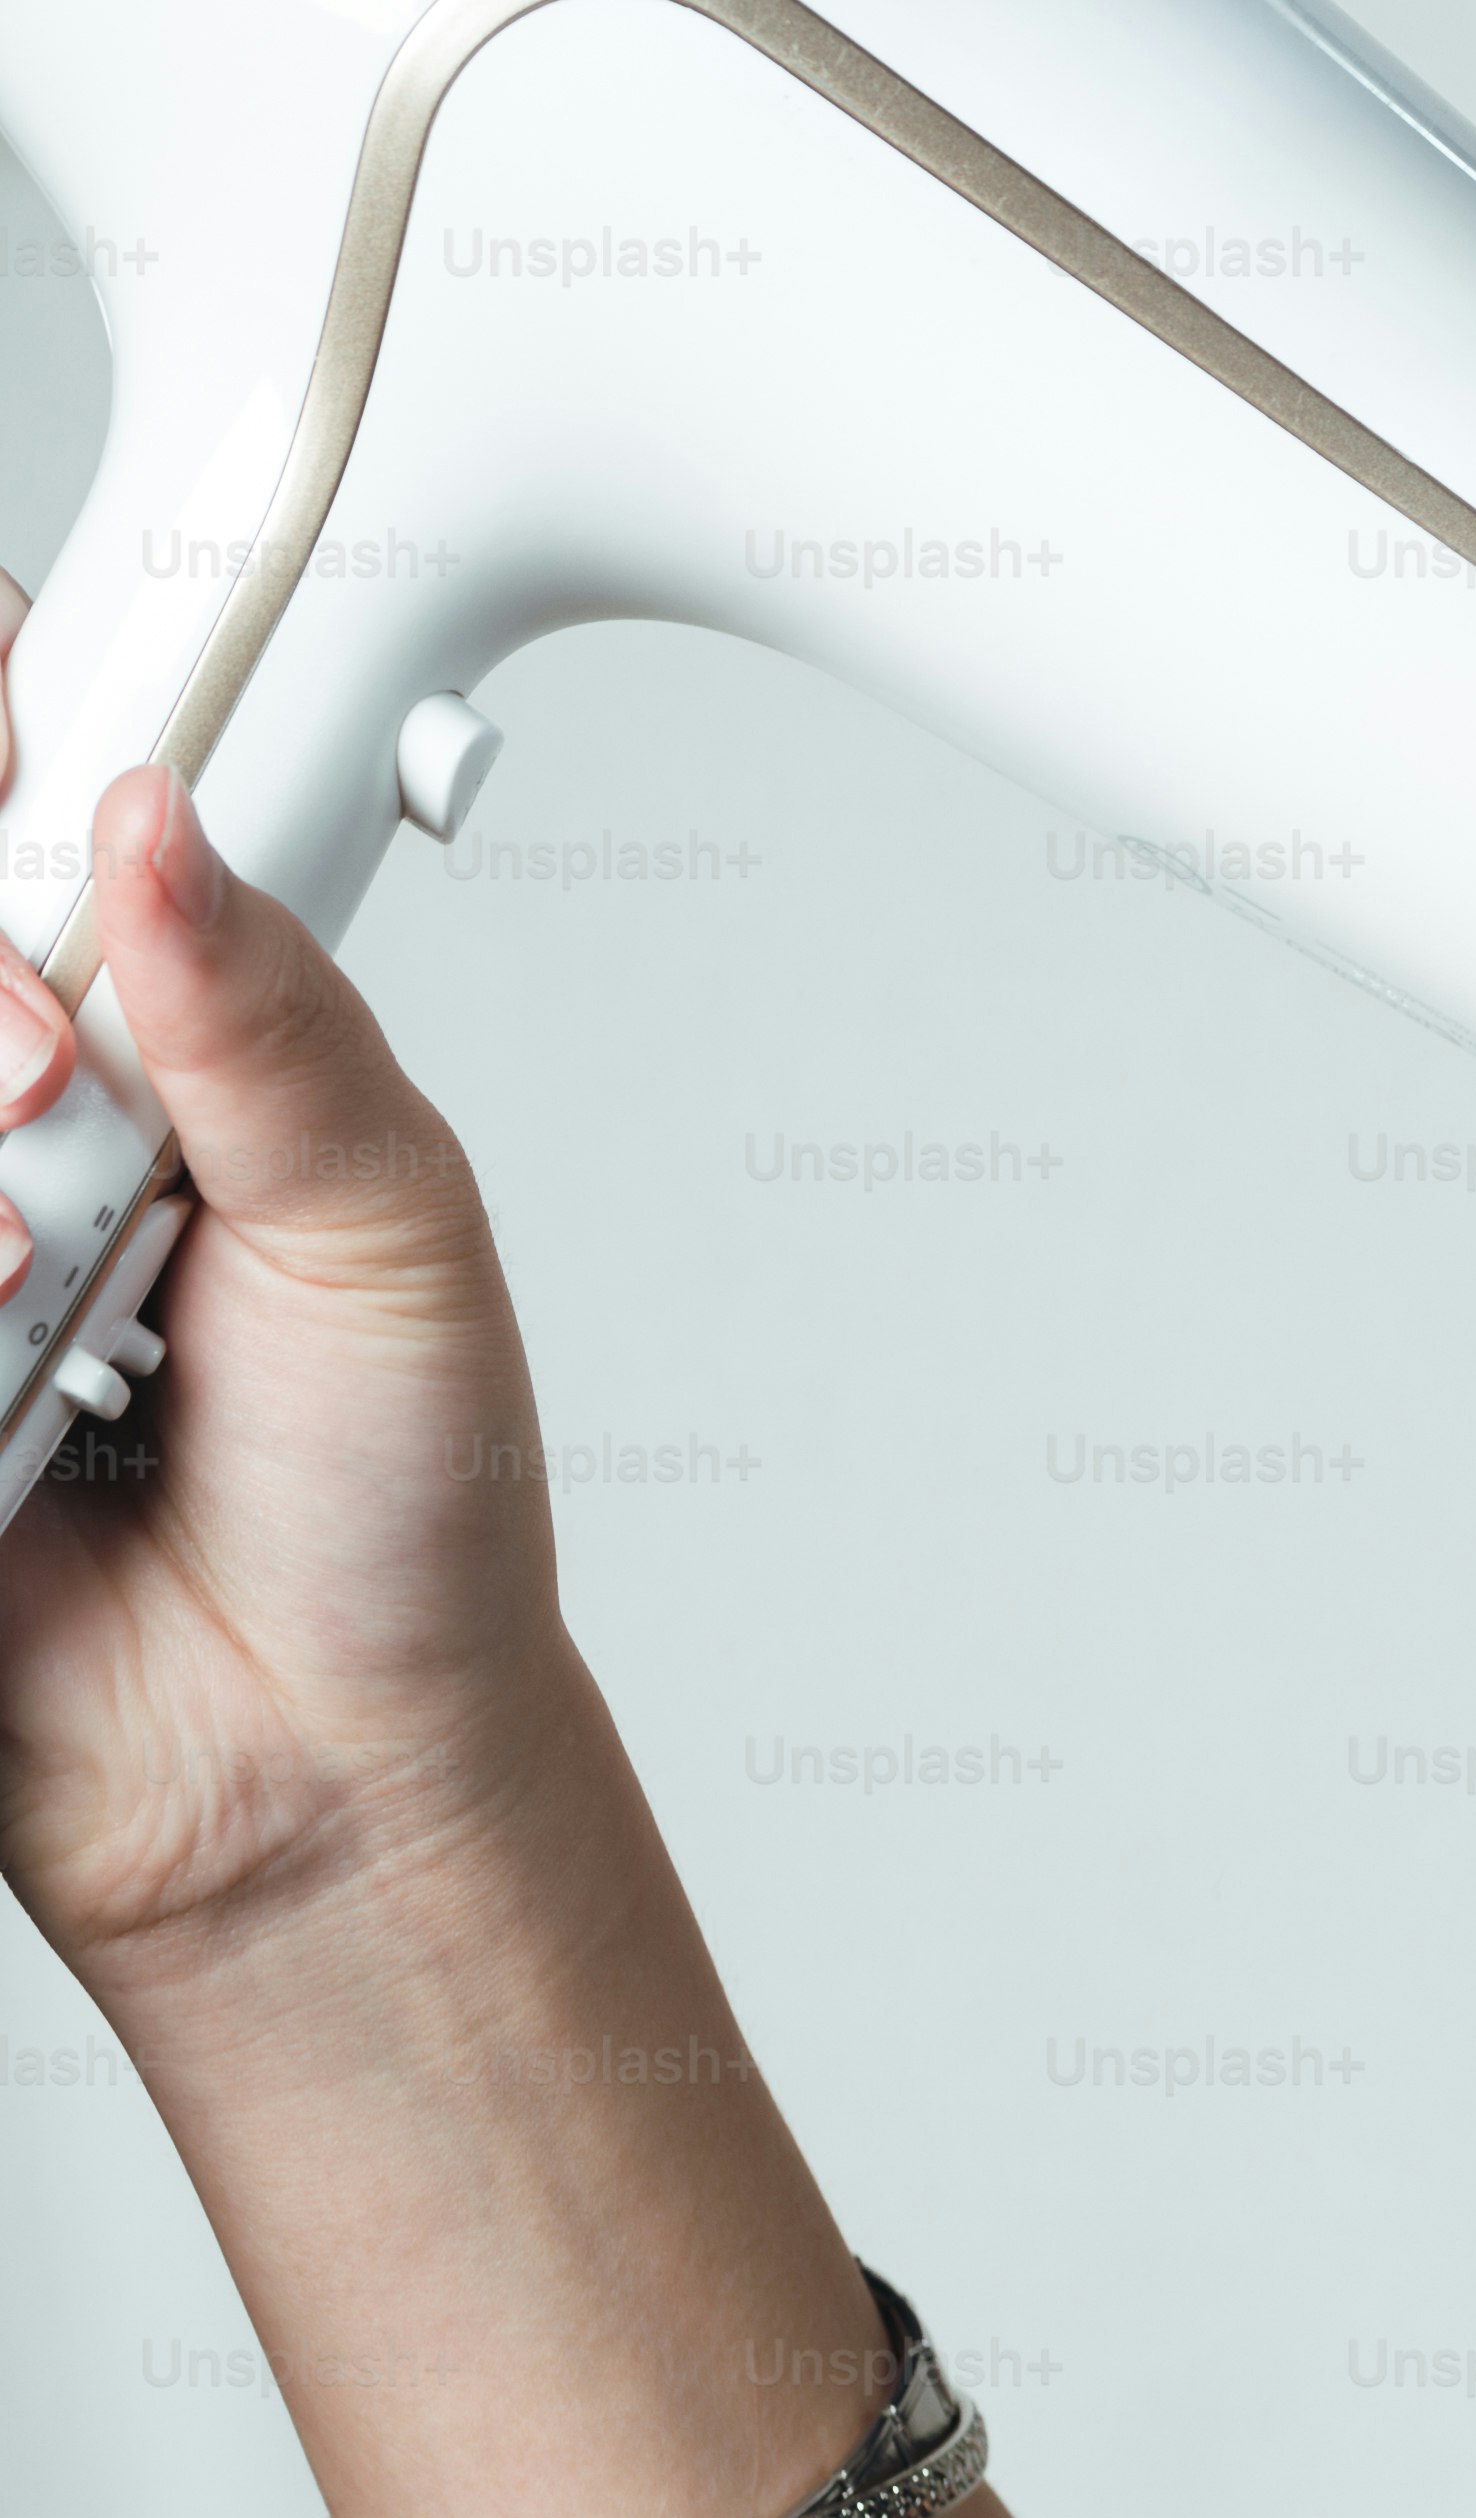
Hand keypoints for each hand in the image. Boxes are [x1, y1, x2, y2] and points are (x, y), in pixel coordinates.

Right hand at [0, 585, 597, 1977]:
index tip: (41, 770)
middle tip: (42, 1090)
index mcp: (135, 1031)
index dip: (10, 752)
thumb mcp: (390, 1231)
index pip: (13, 798)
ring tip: (28, 1290)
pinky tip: (15, 1404)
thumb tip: (157, 822)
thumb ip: (268, 1020)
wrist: (322, 1765)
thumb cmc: (395, 1510)